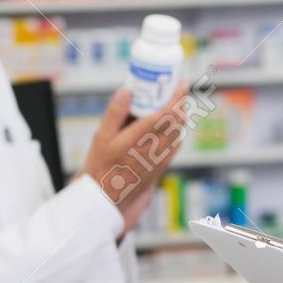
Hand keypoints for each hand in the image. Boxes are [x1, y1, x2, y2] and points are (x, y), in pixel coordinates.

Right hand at [78, 84, 188, 234]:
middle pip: (178, 122)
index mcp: (139, 138)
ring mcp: (160, 159)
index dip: (177, 97)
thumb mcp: (101, 136)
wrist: (104, 198)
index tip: (182, 84)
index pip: (167, 114)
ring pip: (178, 133)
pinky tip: (169, 128)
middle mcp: (154, 149)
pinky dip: (175, 132)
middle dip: (180, 104)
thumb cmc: (100, 167)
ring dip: (179, 118)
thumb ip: (115, 113)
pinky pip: (175, 146)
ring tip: (173, 105)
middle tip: (176, 91)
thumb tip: (127, 90)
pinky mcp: (161, 168)